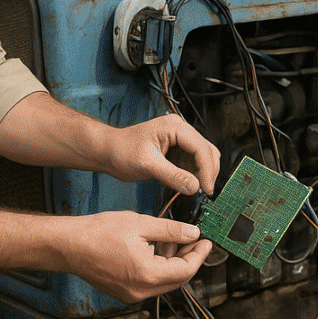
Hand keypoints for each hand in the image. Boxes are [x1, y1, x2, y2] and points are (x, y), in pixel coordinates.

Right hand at [57, 210, 211, 302]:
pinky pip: (150, 282)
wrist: (69, 245)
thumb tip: (193, 234)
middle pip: (177, 279)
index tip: (207, 241)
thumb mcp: (142, 224)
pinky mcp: (124, 292)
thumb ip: (171, 231)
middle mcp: (141, 291)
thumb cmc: (99, 233)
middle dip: (189, 259)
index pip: (186, 270)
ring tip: (174, 240)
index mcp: (148, 275)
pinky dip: (159, 267)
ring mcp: (131, 295)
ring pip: (164, 281)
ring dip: (174, 263)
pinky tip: (157, 249)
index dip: (199, 255)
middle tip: (195, 240)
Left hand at [103, 115, 219, 195]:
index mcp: (174, 127)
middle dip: (209, 171)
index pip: (201, 147)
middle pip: (207, 150)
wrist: (108, 150)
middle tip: (206, 191)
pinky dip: (196, 172)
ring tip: (199, 189)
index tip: (207, 188)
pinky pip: (193, 160)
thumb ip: (172, 175)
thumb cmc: (122, 151)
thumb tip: (195, 187)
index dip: (207, 169)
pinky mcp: (177, 147)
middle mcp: (180, 129)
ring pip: (204, 155)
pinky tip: (190, 183)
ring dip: (204, 171)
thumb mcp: (147, 165)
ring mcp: (179, 137)